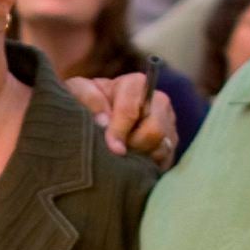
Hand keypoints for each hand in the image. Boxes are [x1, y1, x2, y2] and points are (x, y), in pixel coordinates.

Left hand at [61, 71, 178, 167]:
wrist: (98, 115)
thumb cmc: (87, 102)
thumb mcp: (78, 91)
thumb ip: (88, 97)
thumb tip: (104, 121)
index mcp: (135, 84)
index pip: (131, 111)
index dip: (119, 131)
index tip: (111, 147)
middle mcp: (158, 100)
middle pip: (154, 130)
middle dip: (133, 145)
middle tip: (116, 150)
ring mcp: (169, 121)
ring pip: (162, 147)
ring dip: (140, 156)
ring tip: (123, 154)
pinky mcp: (172, 141)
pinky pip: (166, 159)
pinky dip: (149, 164)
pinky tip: (133, 161)